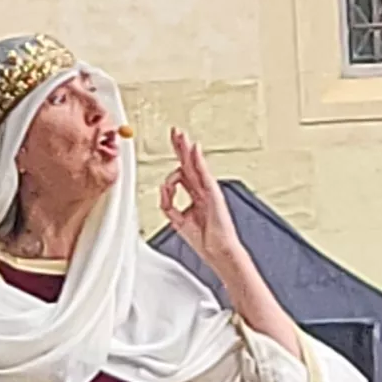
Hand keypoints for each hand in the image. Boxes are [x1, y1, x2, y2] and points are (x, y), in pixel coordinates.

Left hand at [157, 127, 240, 269]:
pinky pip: (203, 173)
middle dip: (181, 147)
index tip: (173, 143)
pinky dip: (198, 160)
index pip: (183, 171)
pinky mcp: (213, 193)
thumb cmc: (203, 239)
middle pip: (188, 163)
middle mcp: (201, 189)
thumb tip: (163, 187)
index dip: (177, 157)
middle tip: (176, 131)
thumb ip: (168, 202)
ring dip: (186, 149)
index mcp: (194, 194)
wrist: (217, 251)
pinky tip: (194, 149)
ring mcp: (208, 190)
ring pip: (194, 165)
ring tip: (180, 135)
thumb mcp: (177, 219)